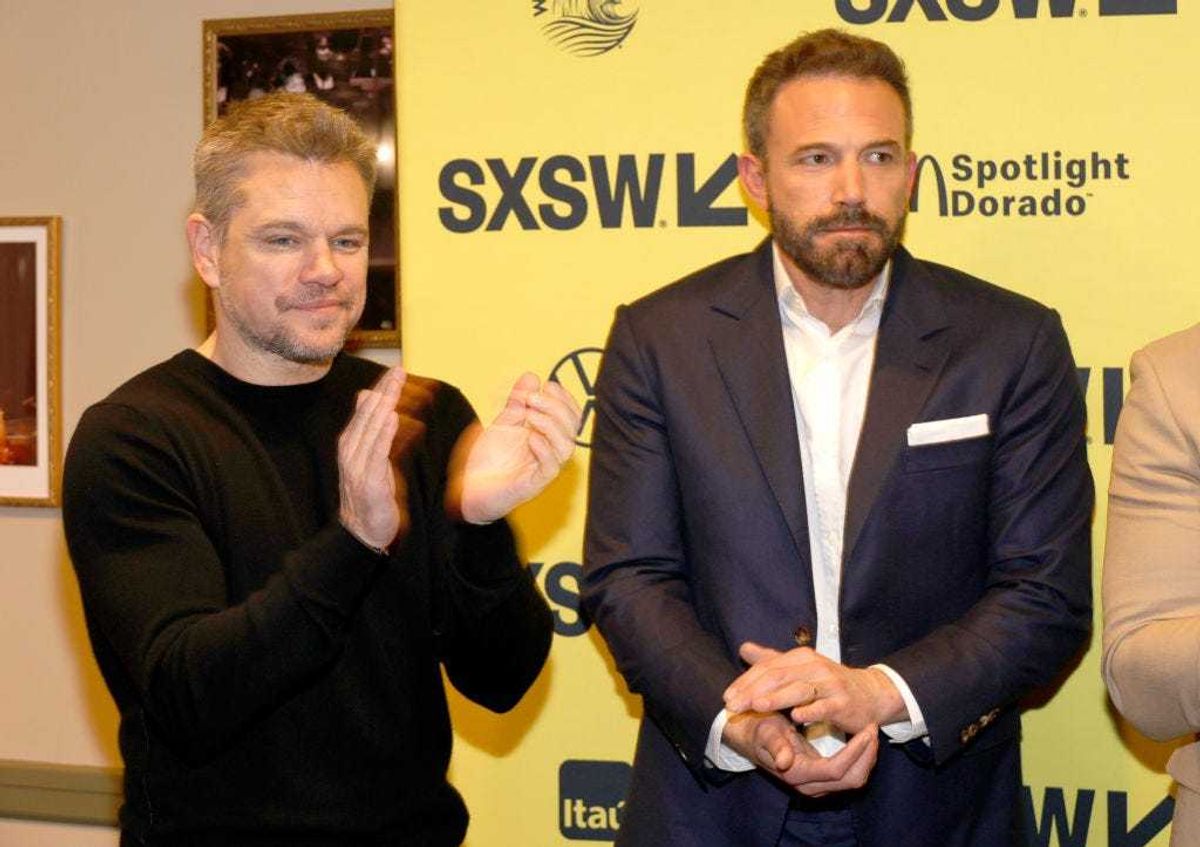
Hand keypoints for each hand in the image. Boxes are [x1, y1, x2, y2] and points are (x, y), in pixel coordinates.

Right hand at [338, 366, 406, 550]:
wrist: (362, 529)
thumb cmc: (370, 491)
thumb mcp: (369, 454)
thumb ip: (368, 427)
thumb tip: (368, 395)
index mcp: (351, 442)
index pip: (366, 409)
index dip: (381, 389)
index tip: (395, 371)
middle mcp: (350, 451)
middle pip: (368, 415)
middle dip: (384, 391)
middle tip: (398, 370)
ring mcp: (356, 465)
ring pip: (371, 430)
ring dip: (384, 407)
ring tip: (395, 387)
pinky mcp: (367, 480)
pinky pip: (376, 453)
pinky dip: (383, 434)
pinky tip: (391, 419)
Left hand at [450, 373, 581, 523]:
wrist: (468, 491)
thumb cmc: (487, 462)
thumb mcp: (501, 424)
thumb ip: (517, 403)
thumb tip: (532, 377)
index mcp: (546, 438)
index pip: (571, 416)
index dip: (565, 399)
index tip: (549, 384)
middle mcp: (549, 453)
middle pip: (572, 428)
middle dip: (556, 407)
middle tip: (532, 398)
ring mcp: (542, 469)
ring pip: (566, 447)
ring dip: (551, 425)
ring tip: (529, 414)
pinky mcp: (533, 484)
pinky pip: (550, 468)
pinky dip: (544, 449)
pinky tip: (531, 437)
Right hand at [722, 711, 878, 796]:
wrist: (747, 736)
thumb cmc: (757, 729)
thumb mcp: (765, 732)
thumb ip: (775, 746)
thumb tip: (784, 761)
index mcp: (797, 774)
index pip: (836, 770)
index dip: (855, 752)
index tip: (867, 729)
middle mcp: (809, 785)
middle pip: (851, 779)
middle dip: (867, 755)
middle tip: (874, 728)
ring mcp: (816, 782)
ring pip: (853, 779)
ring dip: (866, 757)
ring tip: (871, 731)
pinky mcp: (820, 776)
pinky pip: (848, 773)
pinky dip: (859, 757)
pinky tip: (862, 739)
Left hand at [723, 643, 905, 732]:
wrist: (869, 693)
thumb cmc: (828, 682)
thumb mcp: (800, 667)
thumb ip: (771, 659)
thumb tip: (743, 648)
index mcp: (801, 657)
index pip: (767, 668)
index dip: (745, 682)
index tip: (727, 697)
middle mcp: (814, 666)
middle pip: (778, 677)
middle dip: (753, 692)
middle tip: (733, 705)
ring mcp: (830, 684)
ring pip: (799, 690)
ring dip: (776, 698)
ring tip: (756, 706)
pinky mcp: (843, 702)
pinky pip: (825, 707)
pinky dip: (811, 711)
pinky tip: (796, 718)